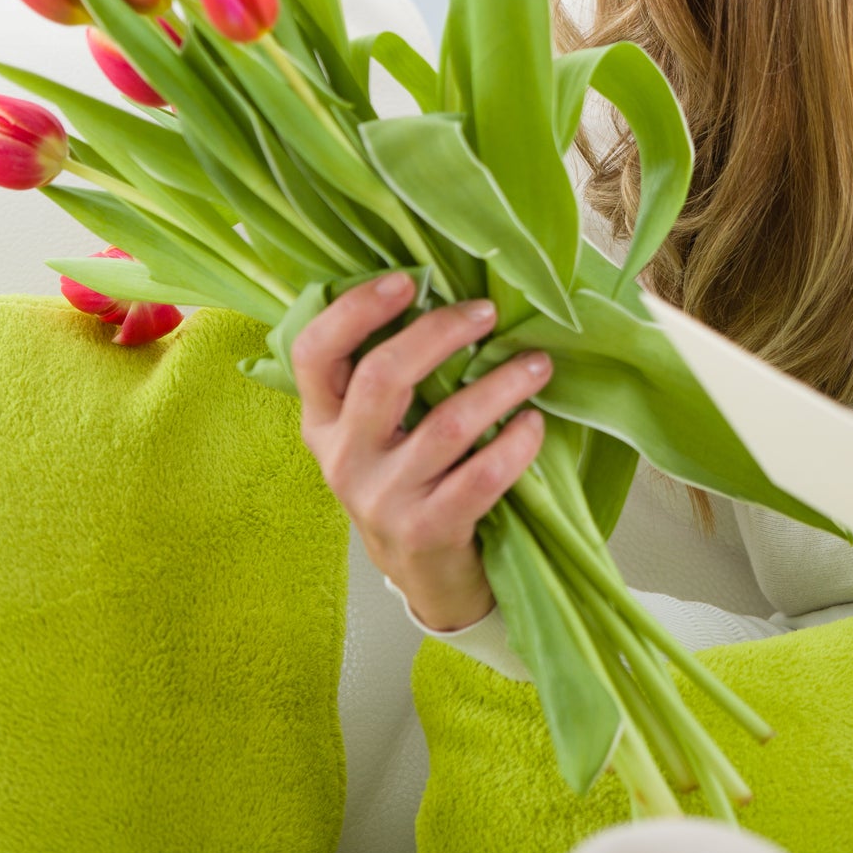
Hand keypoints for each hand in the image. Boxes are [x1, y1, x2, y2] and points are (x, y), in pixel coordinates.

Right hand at [291, 273, 551, 631]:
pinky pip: (481, 477)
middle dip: (441, 334)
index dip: (355, 310)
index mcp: (324, 422)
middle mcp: (344, 459)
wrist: (422, 572)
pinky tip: (536, 424)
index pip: (314, 354)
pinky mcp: (428, 531)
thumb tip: (443, 294)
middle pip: (383, 376)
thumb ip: (390, 377)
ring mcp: (383, 499)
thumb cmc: (408, 479)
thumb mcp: (377, 432)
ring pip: (447, 425)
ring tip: (537, 366)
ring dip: (500, 385)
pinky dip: (517, 444)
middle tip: (489, 313)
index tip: (407, 280)